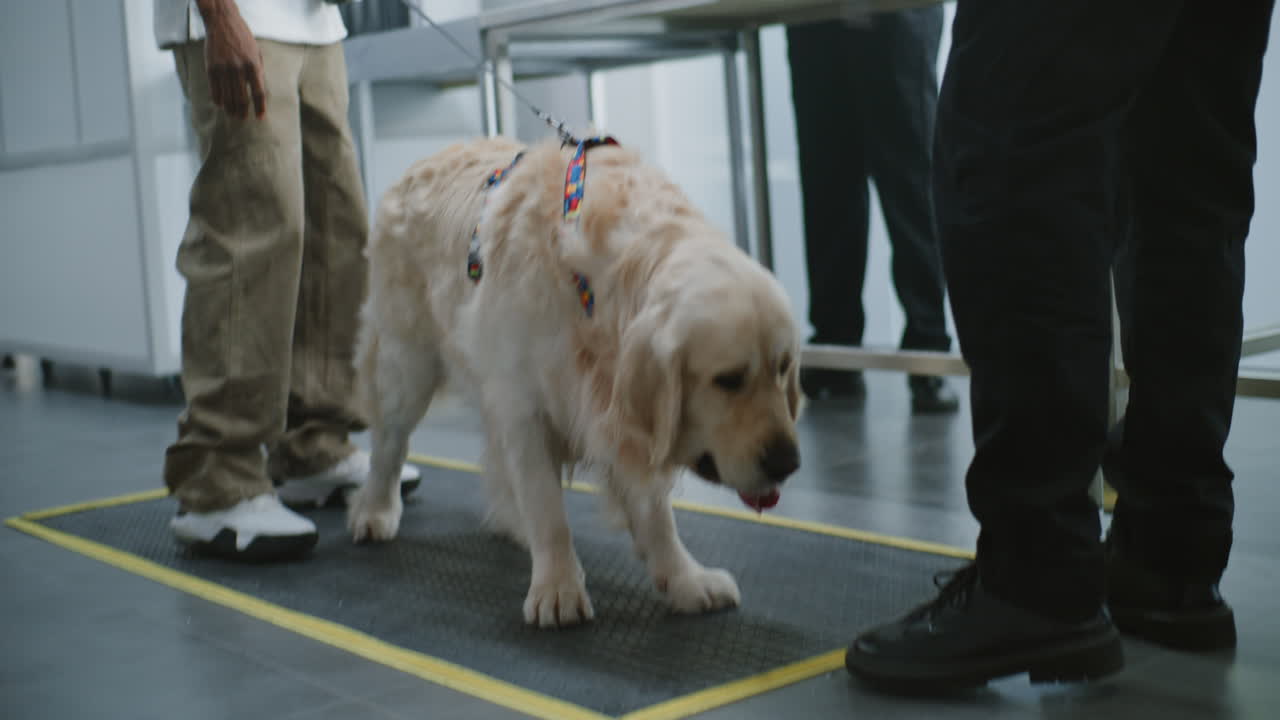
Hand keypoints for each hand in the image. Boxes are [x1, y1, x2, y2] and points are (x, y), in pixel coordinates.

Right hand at [197, 0, 265, 118]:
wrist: (222, 22)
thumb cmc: (243, 38)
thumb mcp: (256, 52)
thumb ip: (258, 71)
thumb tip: (259, 91)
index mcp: (253, 65)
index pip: (258, 92)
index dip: (260, 107)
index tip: (260, 117)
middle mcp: (238, 69)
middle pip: (242, 98)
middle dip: (243, 111)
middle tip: (243, 118)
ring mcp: (224, 69)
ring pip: (228, 96)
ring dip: (231, 108)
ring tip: (233, 115)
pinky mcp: (211, 68)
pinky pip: (215, 89)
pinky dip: (218, 99)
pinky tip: (221, 105)